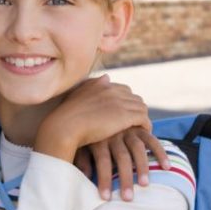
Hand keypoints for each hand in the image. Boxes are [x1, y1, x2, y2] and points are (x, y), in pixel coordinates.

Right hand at [34, 75, 149, 161]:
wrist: (64, 126)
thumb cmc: (66, 116)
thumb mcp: (78, 95)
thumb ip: (93, 86)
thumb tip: (107, 77)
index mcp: (101, 84)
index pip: (124, 90)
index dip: (127, 102)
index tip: (126, 114)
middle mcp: (112, 89)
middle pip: (135, 98)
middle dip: (136, 110)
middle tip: (136, 123)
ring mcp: (119, 101)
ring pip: (141, 107)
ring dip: (142, 118)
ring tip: (140, 129)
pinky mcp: (125, 115)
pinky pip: (143, 118)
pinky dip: (145, 125)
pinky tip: (143, 133)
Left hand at [75, 127, 170, 201]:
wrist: (92, 110)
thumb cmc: (85, 133)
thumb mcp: (81, 144)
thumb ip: (83, 159)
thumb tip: (85, 175)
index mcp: (100, 139)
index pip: (103, 161)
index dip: (104, 179)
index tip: (105, 198)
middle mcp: (115, 134)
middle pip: (122, 158)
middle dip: (125, 179)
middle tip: (128, 198)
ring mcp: (128, 130)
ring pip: (137, 149)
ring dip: (142, 168)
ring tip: (145, 185)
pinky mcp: (139, 128)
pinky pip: (151, 140)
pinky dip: (160, 153)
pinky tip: (167, 167)